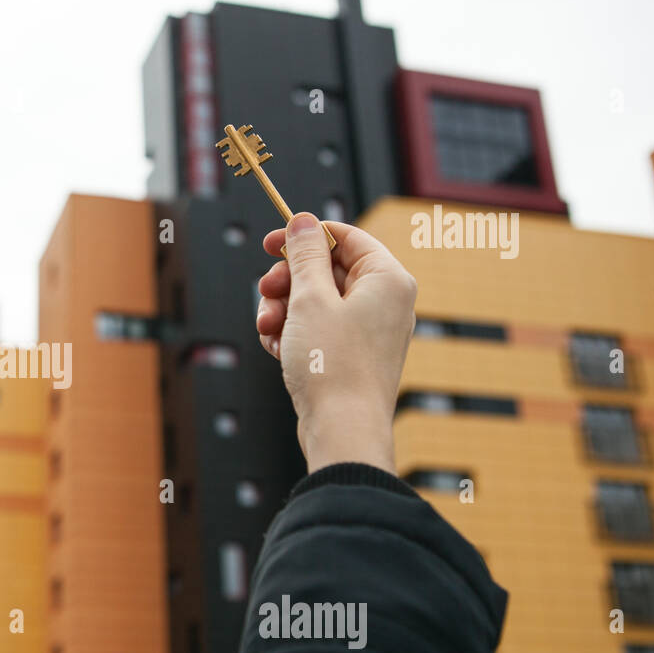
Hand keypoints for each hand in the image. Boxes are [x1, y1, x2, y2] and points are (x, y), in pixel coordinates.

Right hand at [254, 212, 417, 475]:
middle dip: (289, 281)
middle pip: (328, 270)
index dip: (304, 236)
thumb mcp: (310, 298)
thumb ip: (305, 255)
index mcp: (387, 279)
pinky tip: (277, 349)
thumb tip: (303, 221)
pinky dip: (294, 335)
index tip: (269, 244)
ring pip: (318, 302)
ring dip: (285, 310)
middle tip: (266, 293)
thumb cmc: (332, 364)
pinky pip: (319, 331)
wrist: (342, 432)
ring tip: (268, 328)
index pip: (345, 237)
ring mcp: (370, 332)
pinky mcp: (353, 358)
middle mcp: (386, 302)